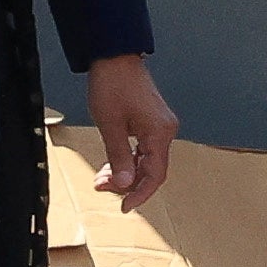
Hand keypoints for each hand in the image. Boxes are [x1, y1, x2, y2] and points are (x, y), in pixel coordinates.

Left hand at [86, 54, 178, 210]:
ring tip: (101, 178)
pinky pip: (144, 149)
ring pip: (146, 160)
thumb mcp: (110, 126)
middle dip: (127, 183)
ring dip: (125, 172)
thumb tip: (125, 185)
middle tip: (100, 186)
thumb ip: (119, 158)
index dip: (140, 194)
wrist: (115, 58)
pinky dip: (128, 159)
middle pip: (151, 169)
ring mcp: (160, 125)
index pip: (155, 175)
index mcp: (160, 132)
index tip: (124, 208)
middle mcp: (165, 130)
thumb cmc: (112, 86)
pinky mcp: (152, 121)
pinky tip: (111, 164)